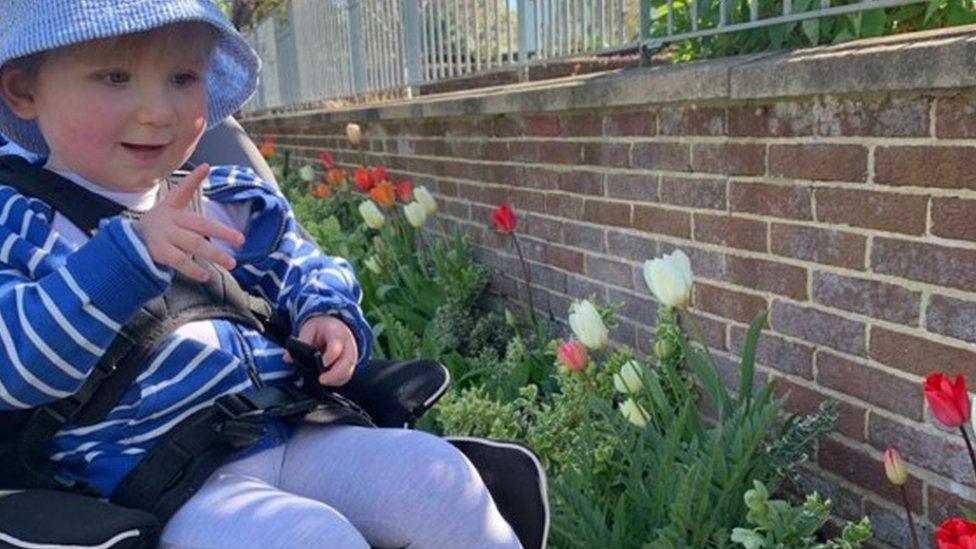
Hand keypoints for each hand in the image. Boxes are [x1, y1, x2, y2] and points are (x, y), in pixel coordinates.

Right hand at [134, 163, 244, 281]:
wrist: (132, 239)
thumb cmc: (161, 220)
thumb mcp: (173, 202)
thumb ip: (190, 185)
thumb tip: (206, 165)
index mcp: (173, 207)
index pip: (184, 190)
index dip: (193, 178)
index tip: (205, 167)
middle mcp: (169, 221)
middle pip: (199, 226)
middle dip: (222, 232)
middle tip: (241, 240)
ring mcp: (164, 238)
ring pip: (192, 246)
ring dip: (213, 254)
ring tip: (231, 263)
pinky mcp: (159, 254)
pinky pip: (178, 262)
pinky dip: (193, 269)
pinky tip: (205, 275)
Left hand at [283, 316, 358, 386]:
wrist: (333, 326)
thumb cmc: (322, 328)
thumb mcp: (310, 329)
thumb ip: (301, 342)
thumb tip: (287, 358)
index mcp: (337, 334)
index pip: (336, 348)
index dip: (328, 358)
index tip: (319, 365)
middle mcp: (348, 345)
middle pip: (348, 361)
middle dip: (335, 374)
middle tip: (322, 380)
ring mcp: (351, 355)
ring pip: (348, 371)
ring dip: (336, 379)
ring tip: (322, 381)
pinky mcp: (349, 365)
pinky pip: (346, 375)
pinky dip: (337, 381)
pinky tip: (327, 381)